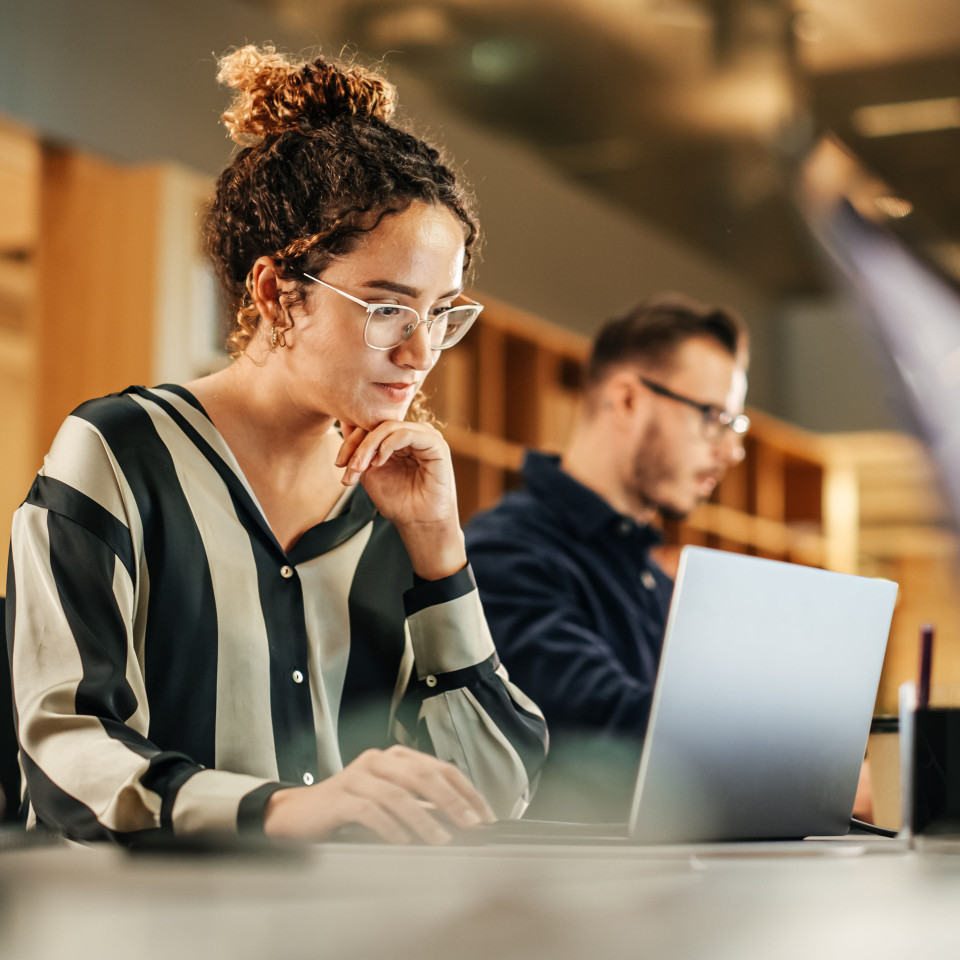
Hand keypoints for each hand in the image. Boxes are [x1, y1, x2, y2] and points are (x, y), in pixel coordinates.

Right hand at [263, 745, 495, 844]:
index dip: (466, 790)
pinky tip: (402, 842)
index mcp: (395, 758)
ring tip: (442, 840)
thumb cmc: (349, 810)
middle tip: (471, 824)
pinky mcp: (339, 797)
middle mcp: (378, 761)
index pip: (440, 767)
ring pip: (398, 794)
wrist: (299, 814)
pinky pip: (369, 810)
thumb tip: (461, 820)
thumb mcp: (389, 802)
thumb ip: (421, 805)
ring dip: (424, 819)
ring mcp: (357, 776)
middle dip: (452, 801)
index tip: (485, 815)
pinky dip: (390, 827)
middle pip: (423, 775)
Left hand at [336, 420, 465, 578]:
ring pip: (389, 427)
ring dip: (369, 446)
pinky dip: (387, 446)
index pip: (372, 425)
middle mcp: (414, 433)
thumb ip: (359, 449)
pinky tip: (379, 462)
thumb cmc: (398, 501)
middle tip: (348, 467)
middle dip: (357, 445)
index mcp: (400, 438)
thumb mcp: (369, 472)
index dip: (351, 441)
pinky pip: (406, 434)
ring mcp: (426, 436)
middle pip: (378, 424)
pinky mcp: (436, 444)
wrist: (418, 523)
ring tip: (360, 468)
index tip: (339, 464)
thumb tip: (343, 422)